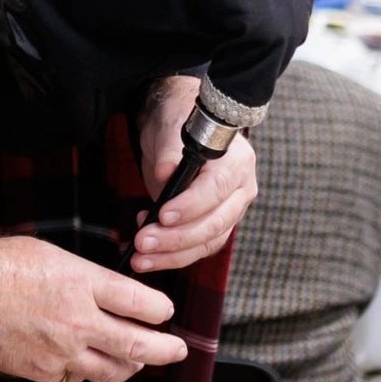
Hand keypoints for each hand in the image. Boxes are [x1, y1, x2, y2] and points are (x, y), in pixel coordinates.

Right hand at [0, 235, 183, 381]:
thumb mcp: (50, 254)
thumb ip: (84, 277)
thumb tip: (107, 292)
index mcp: (82, 283)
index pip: (142, 303)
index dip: (161, 309)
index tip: (165, 311)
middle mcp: (78, 321)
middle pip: (139, 345)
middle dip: (166, 349)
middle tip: (178, 350)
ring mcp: (61, 352)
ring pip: (113, 371)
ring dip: (131, 366)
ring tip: (137, 361)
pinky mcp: (42, 374)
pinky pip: (74, 378)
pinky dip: (84, 370)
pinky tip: (82, 360)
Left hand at [131, 75, 258, 272]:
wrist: (177, 129)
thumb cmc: (178, 123)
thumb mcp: (171, 130)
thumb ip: (171, 152)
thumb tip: (165, 173)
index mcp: (237, 162)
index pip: (217, 189)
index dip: (191, 206)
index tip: (163, 215)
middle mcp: (240, 190)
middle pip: (214, 224)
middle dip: (176, 238)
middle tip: (143, 241)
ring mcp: (231, 211)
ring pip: (207, 243)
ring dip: (172, 255)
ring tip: (140, 258)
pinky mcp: (216, 226)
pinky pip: (198, 248)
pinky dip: (172, 255)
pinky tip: (147, 255)